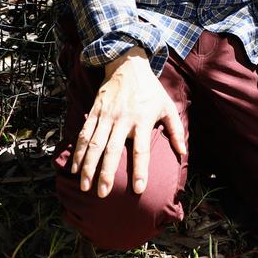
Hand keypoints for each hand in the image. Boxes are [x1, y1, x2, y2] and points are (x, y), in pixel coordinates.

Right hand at [71, 47, 185, 197]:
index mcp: (142, 119)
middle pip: (113, 150)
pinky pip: (84, 133)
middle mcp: (123, 119)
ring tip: (84, 186)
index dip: (140, 170)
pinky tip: (74, 167)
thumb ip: (175, 129)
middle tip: (103, 193)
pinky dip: (78, 151)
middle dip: (107, 173)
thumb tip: (182, 152)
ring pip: (94, 144)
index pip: (141, 149)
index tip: (138, 189)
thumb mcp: (167, 105)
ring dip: (88, 166)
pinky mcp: (95, 111)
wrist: (128, 64)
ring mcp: (107, 115)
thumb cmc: (150, 89)